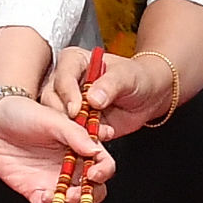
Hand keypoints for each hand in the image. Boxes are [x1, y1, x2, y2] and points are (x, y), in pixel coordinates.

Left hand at [0, 84, 107, 202]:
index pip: (102, 164)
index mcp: (82, 147)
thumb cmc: (25, 113)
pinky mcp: (35, 190)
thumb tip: (95, 150)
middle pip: (93, 189)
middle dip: (88, 195)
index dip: (103, 171)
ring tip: (56, 195)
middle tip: (75, 192)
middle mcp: (72, 166)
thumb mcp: (52, 118)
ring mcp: (54, 180)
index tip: (93, 174)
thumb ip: (75, 134)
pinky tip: (41, 199)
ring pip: (72, 202)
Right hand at [55, 45, 182, 142]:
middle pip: (53, 100)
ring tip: (97, 133)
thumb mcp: (127, 76)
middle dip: (66, 116)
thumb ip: (110, 84)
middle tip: (82, 127)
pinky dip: (82, 141)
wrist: (149, 96)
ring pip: (58, 120)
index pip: (62, 76)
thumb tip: (93, 99)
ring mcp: (69, 104)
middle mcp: (66, 83)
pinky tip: (98, 139)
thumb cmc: (137, 77)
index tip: (75, 109)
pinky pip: (72, 135)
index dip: (67, 93)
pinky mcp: (76, 123)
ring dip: (75, 130)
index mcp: (74, 62)